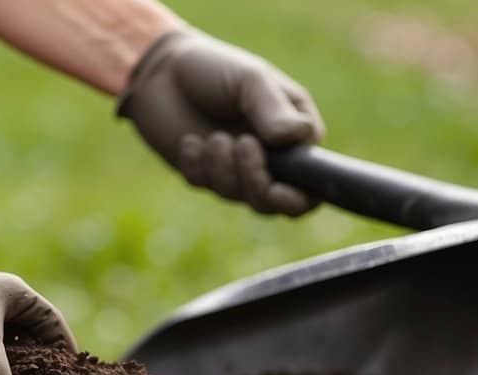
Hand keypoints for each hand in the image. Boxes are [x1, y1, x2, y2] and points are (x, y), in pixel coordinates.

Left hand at [117, 28, 325, 215]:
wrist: (163, 70)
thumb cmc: (216, 68)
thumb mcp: (250, 79)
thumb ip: (272, 108)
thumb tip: (295, 137)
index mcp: (296, 134)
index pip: (313, 181)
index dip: (300, 196)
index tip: (275, 187)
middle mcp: (272, 157)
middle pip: (276, 202)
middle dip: (256, 182)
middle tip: (240, 145)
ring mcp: (237, 168)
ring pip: (238, 195)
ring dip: (223, 167)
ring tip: (212, 136)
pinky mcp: (204, 174)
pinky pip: (205, 186)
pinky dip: (196, 166)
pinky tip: (189, 141)